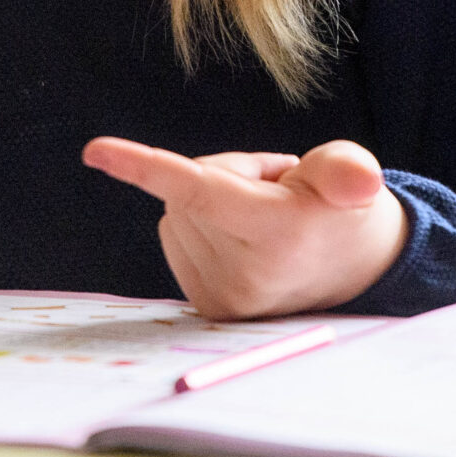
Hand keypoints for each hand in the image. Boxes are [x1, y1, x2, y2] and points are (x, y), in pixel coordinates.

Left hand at [82, 136, 408, 319]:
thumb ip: (347, 170)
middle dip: (224, 175)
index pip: (198, 190)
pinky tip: (245, 240)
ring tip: (264, 218)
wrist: (352, 268)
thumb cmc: (341, 205)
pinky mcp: (207, 306)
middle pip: (188, 188)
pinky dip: (202, 226)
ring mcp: (223, 298)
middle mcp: (245, 276)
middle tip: (274, 193)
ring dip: (214, 202)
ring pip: (178, 212)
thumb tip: (361, 182)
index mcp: (276, 232)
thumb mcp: (349, 173)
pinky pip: (176, 235)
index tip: (94, 150)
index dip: (144, 166)